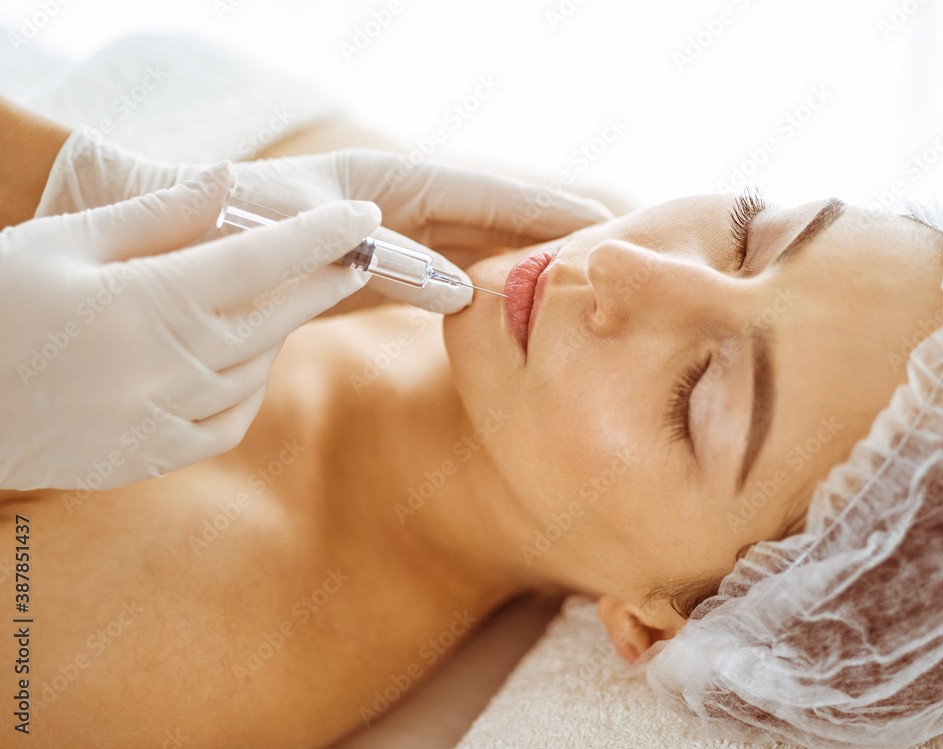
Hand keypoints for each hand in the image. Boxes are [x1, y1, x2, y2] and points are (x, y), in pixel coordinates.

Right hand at [0, 163, 378, 490]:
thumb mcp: (63, 243)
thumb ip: (154, 215)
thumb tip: (225, 178)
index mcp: (147, 303)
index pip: (261, 261)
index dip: (321, 236)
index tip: (365, 219)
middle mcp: (166, 366)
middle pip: (276, 318)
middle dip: (324, 282)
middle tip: (357, 258)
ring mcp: (161, 418)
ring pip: (254, 369)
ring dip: (277, 332)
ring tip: (279, 302)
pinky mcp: (150, 456)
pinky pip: (228, 422)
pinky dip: (245, 389)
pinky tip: (239, 364)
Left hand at [35, 129, 614, 312]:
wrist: (165, 248)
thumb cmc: (214, 228)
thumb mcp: (284, 236)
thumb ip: (371, 260)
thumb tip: (452, 288)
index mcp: (377, 185)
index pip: (478, 191)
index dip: (540, 206)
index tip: (602, 218)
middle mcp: (389, 207)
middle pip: (488, 215)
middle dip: (550, 229)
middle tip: (620, 247)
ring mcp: (383, 240)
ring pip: (470, 246)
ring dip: (523, 263)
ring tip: (583, 283)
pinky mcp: (370, 274)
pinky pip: (441, 279)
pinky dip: (480, 292)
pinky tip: (513, 312)